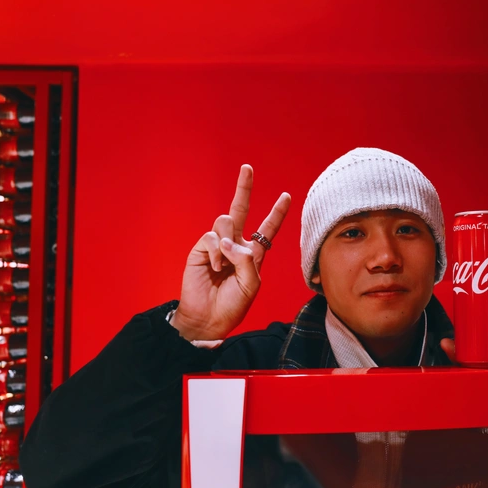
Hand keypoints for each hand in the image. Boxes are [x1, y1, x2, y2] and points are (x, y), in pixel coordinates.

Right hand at [171, 165, 290, 340]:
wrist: (207, 318)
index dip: (277, 213)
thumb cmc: (232, 305)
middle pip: (241, 209)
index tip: (287, 196)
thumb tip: (229, 242)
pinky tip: (215, 266)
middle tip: (248, 168)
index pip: (267, 229)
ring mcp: (217, 245)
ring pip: (225, 221)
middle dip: (244, 188)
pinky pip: (211, 237)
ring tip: (223, 263)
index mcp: (253, 254)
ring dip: (228, 240)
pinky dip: (215, 251)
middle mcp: (236, 244)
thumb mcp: (251, 285)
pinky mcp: (200, 248)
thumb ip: (247, 262)